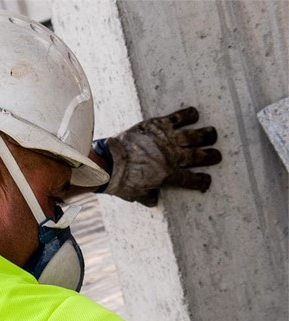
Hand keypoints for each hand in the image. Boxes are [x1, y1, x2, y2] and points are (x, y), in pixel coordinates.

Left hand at [100, 107, 221, 206]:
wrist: (108, 162)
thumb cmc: (120, 181)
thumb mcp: (135, 194)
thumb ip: (147, 197)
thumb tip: (154, 201)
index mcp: (168, 176)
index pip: (191, 180)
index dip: (202, 182)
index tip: (207, 181)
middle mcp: (173, 157)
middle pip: (198, 156)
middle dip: (211, 156)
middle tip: (217, 156)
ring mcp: (167, 140)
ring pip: (194, 136)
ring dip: (206, 135)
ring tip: (213, 134)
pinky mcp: (158, 125)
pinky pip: (178, 117)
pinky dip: (188, 114)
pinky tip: (195, 114)